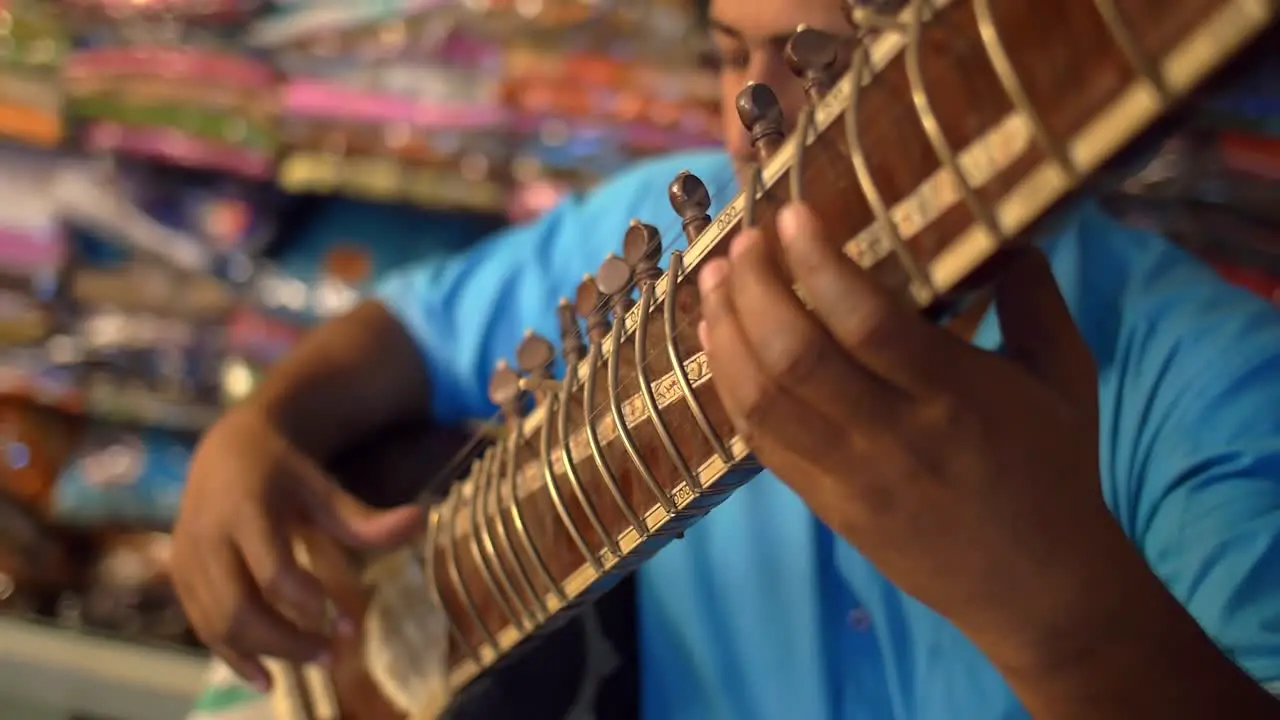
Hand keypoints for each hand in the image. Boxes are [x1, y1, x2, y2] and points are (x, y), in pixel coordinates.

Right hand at [172, 407, 423, 689]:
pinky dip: (232, 655)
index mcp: (245, 508)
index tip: (347, 620)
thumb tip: (421, 521)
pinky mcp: (177, 573)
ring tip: (312, 663)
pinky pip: (201, 625)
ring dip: (264, 654)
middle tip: (332, 656)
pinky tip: (266, 677)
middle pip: (238, 609)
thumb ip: (363, 517)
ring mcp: (186, 557)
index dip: (309, 602)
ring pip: (217, 625)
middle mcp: (207, 535)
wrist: (228, 447)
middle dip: (285, 642)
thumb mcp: (323, 487)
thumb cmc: (285, 471)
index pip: (273, 571)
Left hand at [698, 203, 1127, 668]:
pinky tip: (718, 343)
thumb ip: (1036, 298)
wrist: (1040, 590)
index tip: (790, 215)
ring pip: (763, 401)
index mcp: (956, 396)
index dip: (818, 264)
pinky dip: (729, 387)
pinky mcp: (826, 507)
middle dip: (755, 289)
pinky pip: (761, 443)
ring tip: (714, 279)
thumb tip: (1007, 230)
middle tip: (741, 240)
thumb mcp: (1066, 376)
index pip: (867, 322)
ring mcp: (850, 478)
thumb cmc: (1055, 471)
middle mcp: (893, 437)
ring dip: (727, 332)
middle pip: (796, 358)